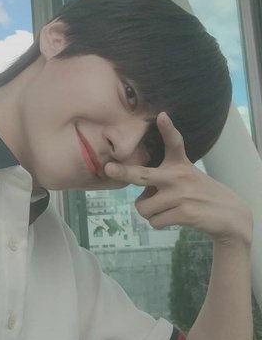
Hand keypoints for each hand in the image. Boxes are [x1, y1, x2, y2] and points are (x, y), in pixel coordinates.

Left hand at [104, 112, 252, 246]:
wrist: (230, 215)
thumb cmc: (199, 194)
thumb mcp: (185, 177)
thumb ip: (161, 181)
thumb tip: (141, 197)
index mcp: (178, 164)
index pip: (174, 142)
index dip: (167, 129)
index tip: (162, 116)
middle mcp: (177, 176)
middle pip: (142, 175)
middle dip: (124, 172)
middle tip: (108, 169)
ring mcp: (180, 195)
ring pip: (143, 208)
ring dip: (150, 213)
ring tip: (166, 209)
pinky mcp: (184, 213)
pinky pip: (154, 221)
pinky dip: (159, 223)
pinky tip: (174, 218)